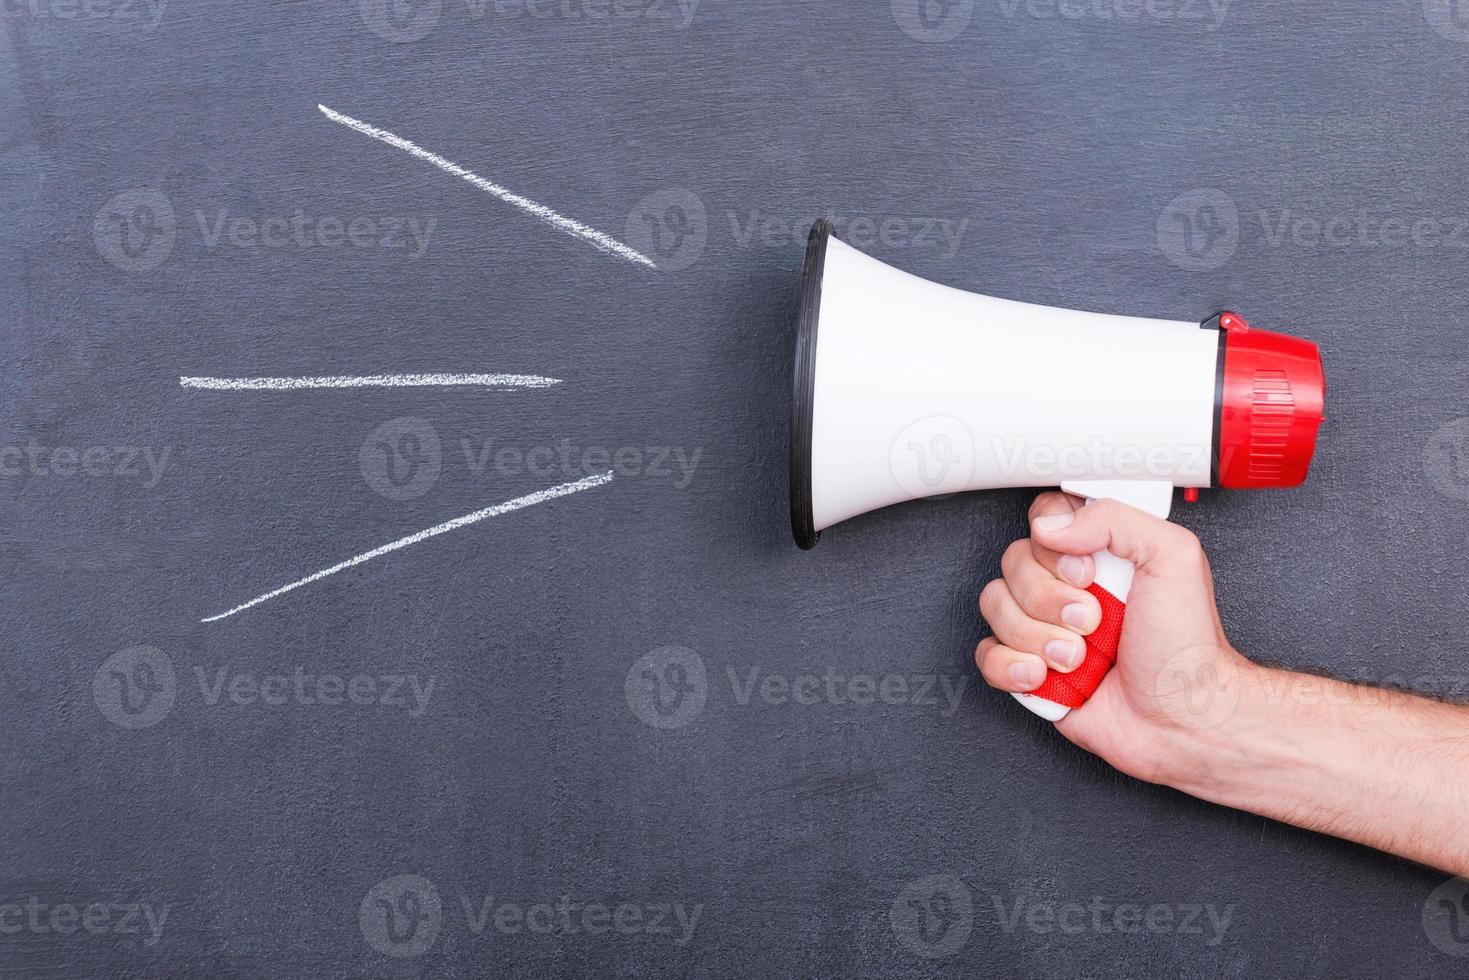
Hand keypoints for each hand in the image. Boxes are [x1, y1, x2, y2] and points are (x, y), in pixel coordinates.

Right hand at [975, 491, 1251, 784]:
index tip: (1085, 572)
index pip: (1044, 519)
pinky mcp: (1029, 667)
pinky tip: (1046, 675)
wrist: (1180, 722)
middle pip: (1012, 562)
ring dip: (1037, 636)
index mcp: (1100, 553)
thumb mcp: (1173, 559)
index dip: (1053, 546)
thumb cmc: (1187, 649)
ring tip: (1077, 657)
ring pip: (995, 605)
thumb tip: (1051, 524)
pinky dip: (1012, 666)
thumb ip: (1115, 519)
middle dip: (1049, 598)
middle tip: (1090, 621)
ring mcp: (1044, 626)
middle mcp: (1068, 586)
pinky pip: (987, 653)